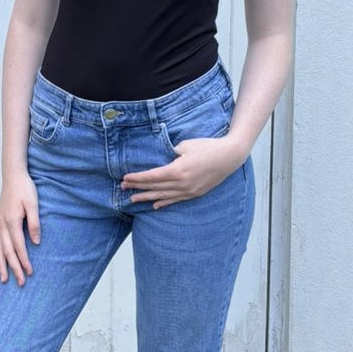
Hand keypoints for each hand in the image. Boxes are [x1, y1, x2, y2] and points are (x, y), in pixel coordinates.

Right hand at [0, 173, 40, 284]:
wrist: (12, 176)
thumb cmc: (24, 189)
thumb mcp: (33, 204)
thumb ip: (34, 223)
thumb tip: (36, 242)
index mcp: (11, 222)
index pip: (19, 247)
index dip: (24, 261)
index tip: (30, 273)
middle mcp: (2, 226)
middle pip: (8, 252)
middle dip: (14, 269)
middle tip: (20, 283)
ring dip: (1, 265)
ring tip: (3, 279)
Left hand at [121, 136, 243, 209]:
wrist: (229, 156)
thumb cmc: (207, 147)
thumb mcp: (186, 145)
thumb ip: (172, 154)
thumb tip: (162, 159)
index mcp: (177, 170)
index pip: (152, 176)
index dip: (137, 178)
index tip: (125, 178)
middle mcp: (182, 183)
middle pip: (155, 186)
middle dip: (137, 187)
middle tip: (123, 188)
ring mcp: (189, 190)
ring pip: (163, 196)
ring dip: (147, 197)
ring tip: (133, 200)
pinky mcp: (195, 193)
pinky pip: (176, 200)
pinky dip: (164, 203)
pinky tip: (155, 205)